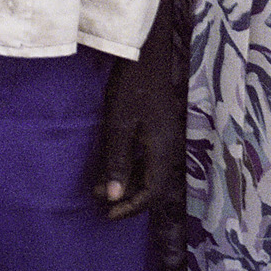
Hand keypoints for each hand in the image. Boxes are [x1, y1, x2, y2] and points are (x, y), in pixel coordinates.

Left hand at [92, 38, 182, 222]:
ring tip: (101, 188)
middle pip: (155, 186)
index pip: (153, 192)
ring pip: (151, 173)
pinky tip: (113, 167)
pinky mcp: (160, 130)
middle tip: (101, 206)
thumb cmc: (132, 88)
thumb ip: (117, 162)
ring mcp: (167, 138)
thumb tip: (113, 197)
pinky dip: (132, 170)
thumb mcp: (119, 126)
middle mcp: (170, 147)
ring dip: (128, 184)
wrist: (146, 55)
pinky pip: (150, 160)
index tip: (107, 214)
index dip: (131, 208)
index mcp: (163, 149)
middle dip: (128, 200)